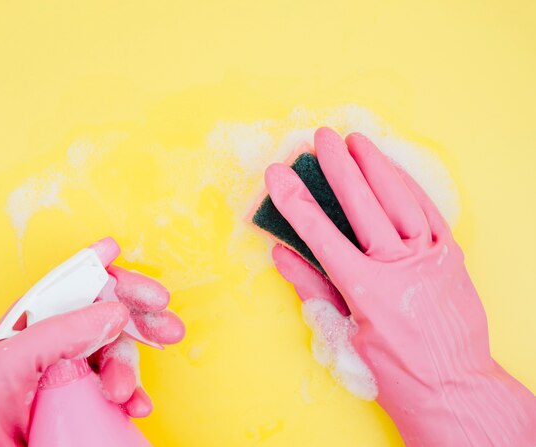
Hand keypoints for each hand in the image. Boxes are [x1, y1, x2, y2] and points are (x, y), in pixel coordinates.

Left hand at [0, 238, 183, 446]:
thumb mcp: (10, 366)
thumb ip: (58, 332)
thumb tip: (112, 311)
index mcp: (30, 324)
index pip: (67, 285)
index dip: (94, 266)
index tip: (113, 250)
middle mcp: (53, 343)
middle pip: (104, 313)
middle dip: (139, 316)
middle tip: (168, 325)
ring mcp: (71, 371)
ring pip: (117, 351)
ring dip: (131, 367)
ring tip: (124, 391)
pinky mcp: (84, 399)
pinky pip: (120, 386)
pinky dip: (134, 394)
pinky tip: (135, 404)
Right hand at [266, 128, 535, 445]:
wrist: (456, 390)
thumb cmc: (397, 372)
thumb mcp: (346, 334)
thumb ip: (314, 287)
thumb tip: (283, 254)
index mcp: (367, 291)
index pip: (321, 234)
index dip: (295, 201)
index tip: (277, 173)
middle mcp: (400, 267)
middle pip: (363, 205)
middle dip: (338, 167)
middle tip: (320, 138)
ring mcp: (430, 258)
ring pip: (400, 200)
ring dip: (376, 166)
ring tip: (357, 140)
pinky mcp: (450, 257)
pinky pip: (429, 212)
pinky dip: (409, 187)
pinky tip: (393, 169)